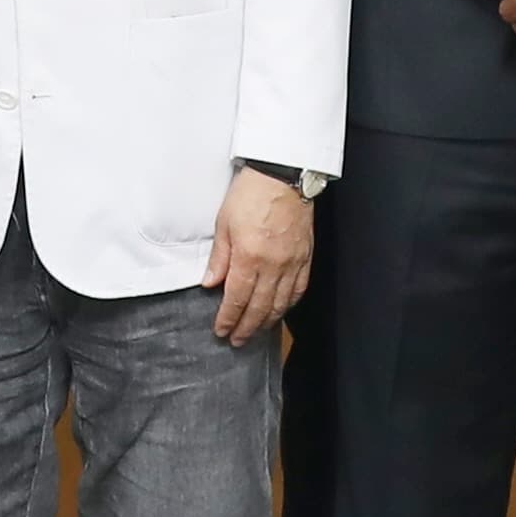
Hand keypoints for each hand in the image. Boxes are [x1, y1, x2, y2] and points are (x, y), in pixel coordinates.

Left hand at [208, 170, 314, 343]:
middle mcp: (273, 266)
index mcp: (249, 257)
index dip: (228, 319)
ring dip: (267, 321)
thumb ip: (219, 258)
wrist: (283, 175)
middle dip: (246, 328)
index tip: (221, 331)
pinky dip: (288, 305)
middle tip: (237, 341)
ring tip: (256, 332)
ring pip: (281, 303)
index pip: (236, 299)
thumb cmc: (250, 194)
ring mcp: (292, 263)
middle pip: (259, 307)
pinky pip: (299, 289)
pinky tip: (280, 311)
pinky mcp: (305, 257)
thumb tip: (210, 283)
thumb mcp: (224, 223)